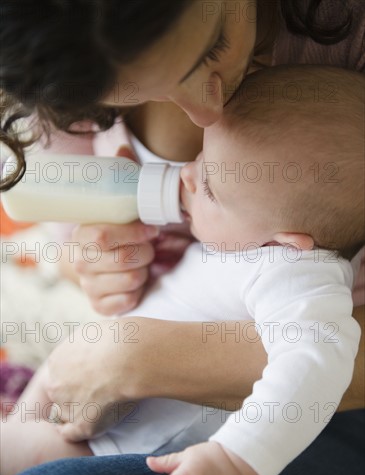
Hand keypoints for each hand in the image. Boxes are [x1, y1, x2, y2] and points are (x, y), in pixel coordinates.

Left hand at [45, 317, 141, 440]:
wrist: (131, 357)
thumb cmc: (121, 339)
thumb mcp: (97, 331)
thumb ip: (90, 343)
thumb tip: (99, 343)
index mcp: (58, 359)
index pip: (61, 373)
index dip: (76, 376)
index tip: (92, 377)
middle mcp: (56, 383)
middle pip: (60, 393)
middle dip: (75, 393)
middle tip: (99, 391)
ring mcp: (67, 405)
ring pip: (66, 413)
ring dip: (80, 412)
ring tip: (104, 406)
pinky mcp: (82, 423)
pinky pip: (71, 434)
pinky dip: (78, 431)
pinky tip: (92, 425)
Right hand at [71, 145, 158, 315]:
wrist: (106, 264)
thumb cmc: (120, 232)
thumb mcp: (121, 205)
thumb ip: (123, 178)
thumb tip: (123, 147)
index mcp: (83, 234)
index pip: (103, 235)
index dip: (133, 233)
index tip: (152, 230)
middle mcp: (80, 261)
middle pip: (123, 259)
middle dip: (145, 253)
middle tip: (150, 247)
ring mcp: (89, 285)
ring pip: (130, 280)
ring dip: (145, 271)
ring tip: (142, 263)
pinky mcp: (101, 306)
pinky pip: (127, 301)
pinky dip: (138, 291)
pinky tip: (137, 282)